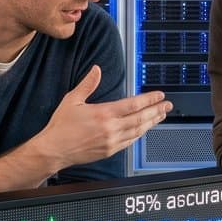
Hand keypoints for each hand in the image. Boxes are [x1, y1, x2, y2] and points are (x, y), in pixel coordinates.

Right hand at [34, 66, 171, 168]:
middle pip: (141, 118)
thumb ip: (87, 84)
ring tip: (160, 116)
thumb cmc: (61, 126)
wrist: (54, 150)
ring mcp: (112, 141)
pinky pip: (130, 141)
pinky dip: (139, 134)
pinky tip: (144, 129)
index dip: (149, 99)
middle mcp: (111, 128)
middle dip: (156, 111)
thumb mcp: (72, 100)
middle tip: (168, 106)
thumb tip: (96, 70)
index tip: (159, 95)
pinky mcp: (109, 151)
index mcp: (103, 114)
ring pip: (138, 131)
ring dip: (151, 122)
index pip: (134, 105)